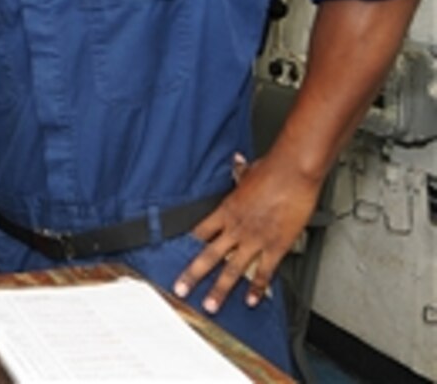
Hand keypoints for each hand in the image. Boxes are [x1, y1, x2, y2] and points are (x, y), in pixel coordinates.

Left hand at [172, 152, 321, 312]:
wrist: (293, 173)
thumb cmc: (272, 170)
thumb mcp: (249, 172)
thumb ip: (240, 173)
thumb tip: (236, 163)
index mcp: (226, 210)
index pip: (200, 232)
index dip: (187, 246)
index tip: (176, 257)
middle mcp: (236, 227)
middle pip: (209, 255)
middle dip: (193, 274)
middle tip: (181, 289)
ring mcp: (255, 239)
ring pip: (232, 269)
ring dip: (220, 289)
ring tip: (211, 305)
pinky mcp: (276, 246)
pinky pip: (264, 271)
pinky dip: (257, 287)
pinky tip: (250, 300)